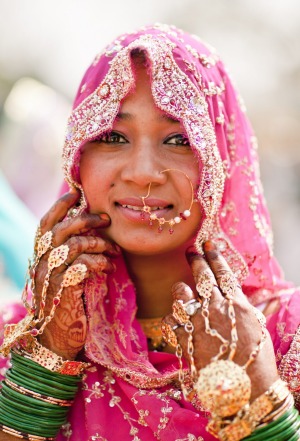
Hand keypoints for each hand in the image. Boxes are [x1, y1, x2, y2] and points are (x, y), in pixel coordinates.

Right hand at [32, 190, 119, 359]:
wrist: (56, 340)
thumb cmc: (65, 304)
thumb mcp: (63, 275)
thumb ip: (70, 255)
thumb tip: (89, 231)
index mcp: (41, 258)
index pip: (45, 225)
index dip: (59, 207)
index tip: (76, 194)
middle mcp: (42, 264)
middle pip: (61, 230)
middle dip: (86, 219)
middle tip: (106, 220)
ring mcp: (51, 277)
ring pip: (74, 245)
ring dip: (99, 244)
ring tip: (113, 252)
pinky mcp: (64, 290)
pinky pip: (82, 265)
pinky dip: (99, 263)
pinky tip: (108, 270)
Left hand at [162, 240, 277, 400]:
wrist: (245, 389)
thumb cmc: (257, 359)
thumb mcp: (260, 328)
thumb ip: (259, 308)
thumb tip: (274, 296)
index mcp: (236, 303)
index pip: (222, 272)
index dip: (214, 255)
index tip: (207, 244)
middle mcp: (216, 308)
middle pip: (201, 276)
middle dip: (195, 260)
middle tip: (190, 252)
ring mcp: (198, 322)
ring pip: (180, 294)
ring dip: (181, 291)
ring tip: (183, 291)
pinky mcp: (184, 338)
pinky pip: (170, 319)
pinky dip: (172, 319)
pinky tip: (177, 321)